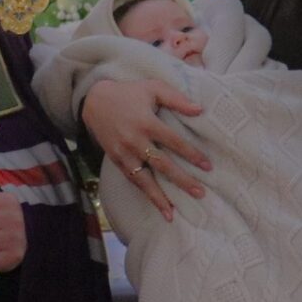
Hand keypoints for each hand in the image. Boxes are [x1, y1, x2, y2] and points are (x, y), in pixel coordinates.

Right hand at [80, 79, 210, 220]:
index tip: (207, 166)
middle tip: (199, 193)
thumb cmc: (128, 92)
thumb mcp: (153, 87)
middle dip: (181, 180)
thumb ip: (176, 99)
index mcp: (146, 123)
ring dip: (158, 197)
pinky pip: (132, 179)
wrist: (94, 101)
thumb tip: (199, 110)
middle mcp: (135, 141)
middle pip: (162, 165)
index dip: (191, 154)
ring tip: (172, 213)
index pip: (174, 142)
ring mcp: (124, 153)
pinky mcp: (116, 160)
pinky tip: (155, 204)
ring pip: (144, 179)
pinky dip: (144, 193)